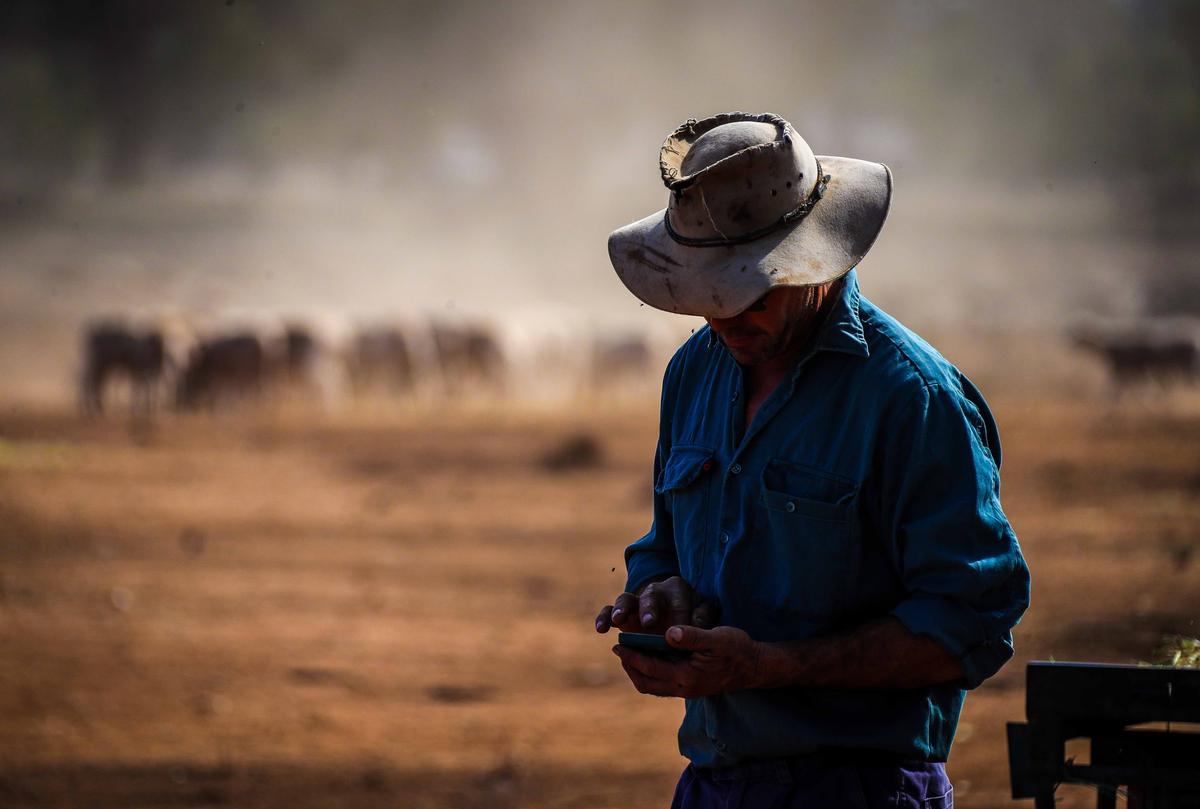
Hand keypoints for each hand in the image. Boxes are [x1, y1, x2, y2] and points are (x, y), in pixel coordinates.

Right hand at [594, 575, 717, 633]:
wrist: (675, 617)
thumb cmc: (692, 616)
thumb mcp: (703, 613)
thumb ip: (703, 617)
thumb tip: (696, 625)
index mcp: (678, 588)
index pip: (679, 600)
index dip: (679, 616)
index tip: (678, 629)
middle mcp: (655, 591)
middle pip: (651, 596)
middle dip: (649, 609)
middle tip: (648, 623)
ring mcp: (636, 601)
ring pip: (626, 599)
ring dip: (621, 609)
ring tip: (617, 621)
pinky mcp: (622, 612)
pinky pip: (609, 611)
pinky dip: (604, 617)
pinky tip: (600, 629)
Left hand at [612, 625, 762, 697]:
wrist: (755, 667)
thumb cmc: (737, 649)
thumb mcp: (716, 638)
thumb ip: (692, 636)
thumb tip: (668, 633)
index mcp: (687, 676)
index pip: (650, 667)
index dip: (632, 656)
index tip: (617, 644)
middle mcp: (684, 688)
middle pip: (646, 682)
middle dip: (630, 666)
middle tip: (619, 650)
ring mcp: (688, 691)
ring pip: (653, 687)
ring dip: (639, 673)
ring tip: (630, 656)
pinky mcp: (692, 689)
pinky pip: (663, 686)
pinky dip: (651, 675)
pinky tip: (652, 660)